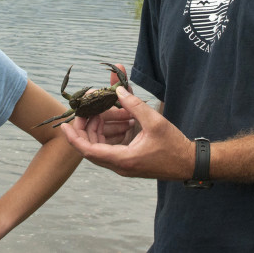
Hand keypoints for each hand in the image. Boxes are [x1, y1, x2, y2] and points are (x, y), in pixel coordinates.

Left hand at [61, 86, 194, 180]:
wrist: (189, 163)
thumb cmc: (174, 145)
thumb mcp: (154, 121)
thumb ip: (134, 105)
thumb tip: (117, 89)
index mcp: (123, 159)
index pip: (89, 150)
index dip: (74, 138)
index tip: (65, 126)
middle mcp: (119, 165)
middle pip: (91, 146)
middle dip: (87, 126)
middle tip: (87, 107)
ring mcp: (123, 164)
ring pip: (100, 145)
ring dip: (99, 127)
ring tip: (102, 108)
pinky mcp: (128, 160)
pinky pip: (110, 146)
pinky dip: (109, 131)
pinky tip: (114, 116)